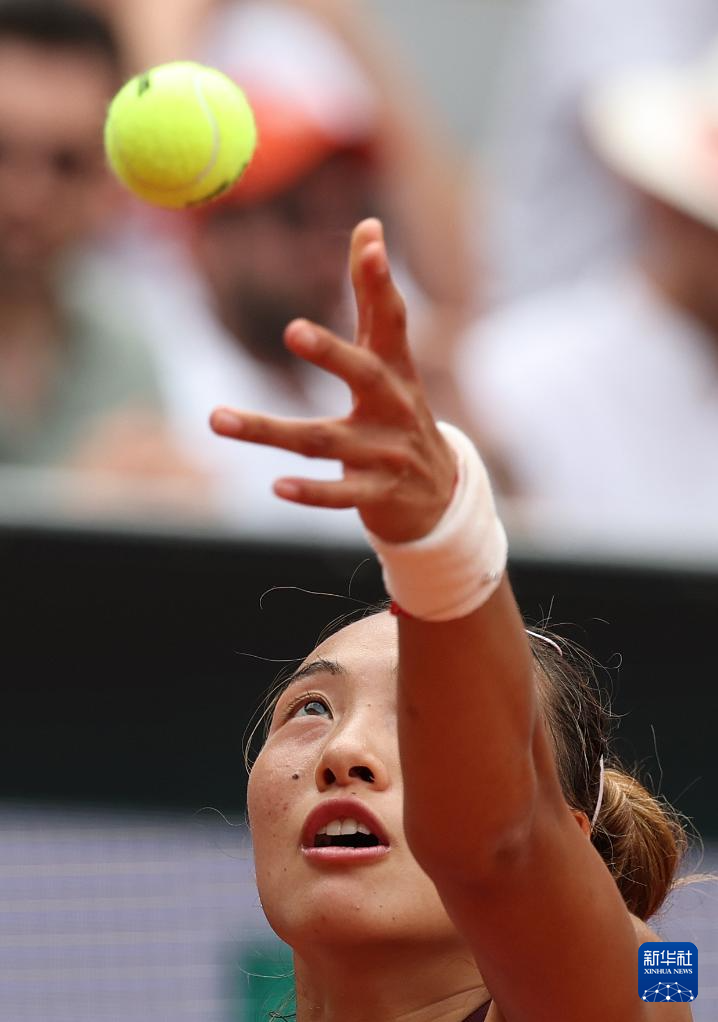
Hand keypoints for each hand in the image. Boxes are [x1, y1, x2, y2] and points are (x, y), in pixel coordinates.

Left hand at [209, 218, 455, 542]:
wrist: (441, 496)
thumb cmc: (400, 413)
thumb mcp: (391, 358)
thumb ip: (374, 298)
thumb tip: (369, 224)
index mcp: (395, 369)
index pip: (390, 319)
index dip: (379, 281)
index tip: (371, 241)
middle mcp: (395, 407)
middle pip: (363, 375)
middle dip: (332, 354)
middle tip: (293, 330)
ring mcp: (386, 453)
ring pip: (324, 440)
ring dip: (269, 431)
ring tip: (216, 419)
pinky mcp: (377, 495)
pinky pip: (341, 495)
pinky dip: (312, 492)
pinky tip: (277, 486)